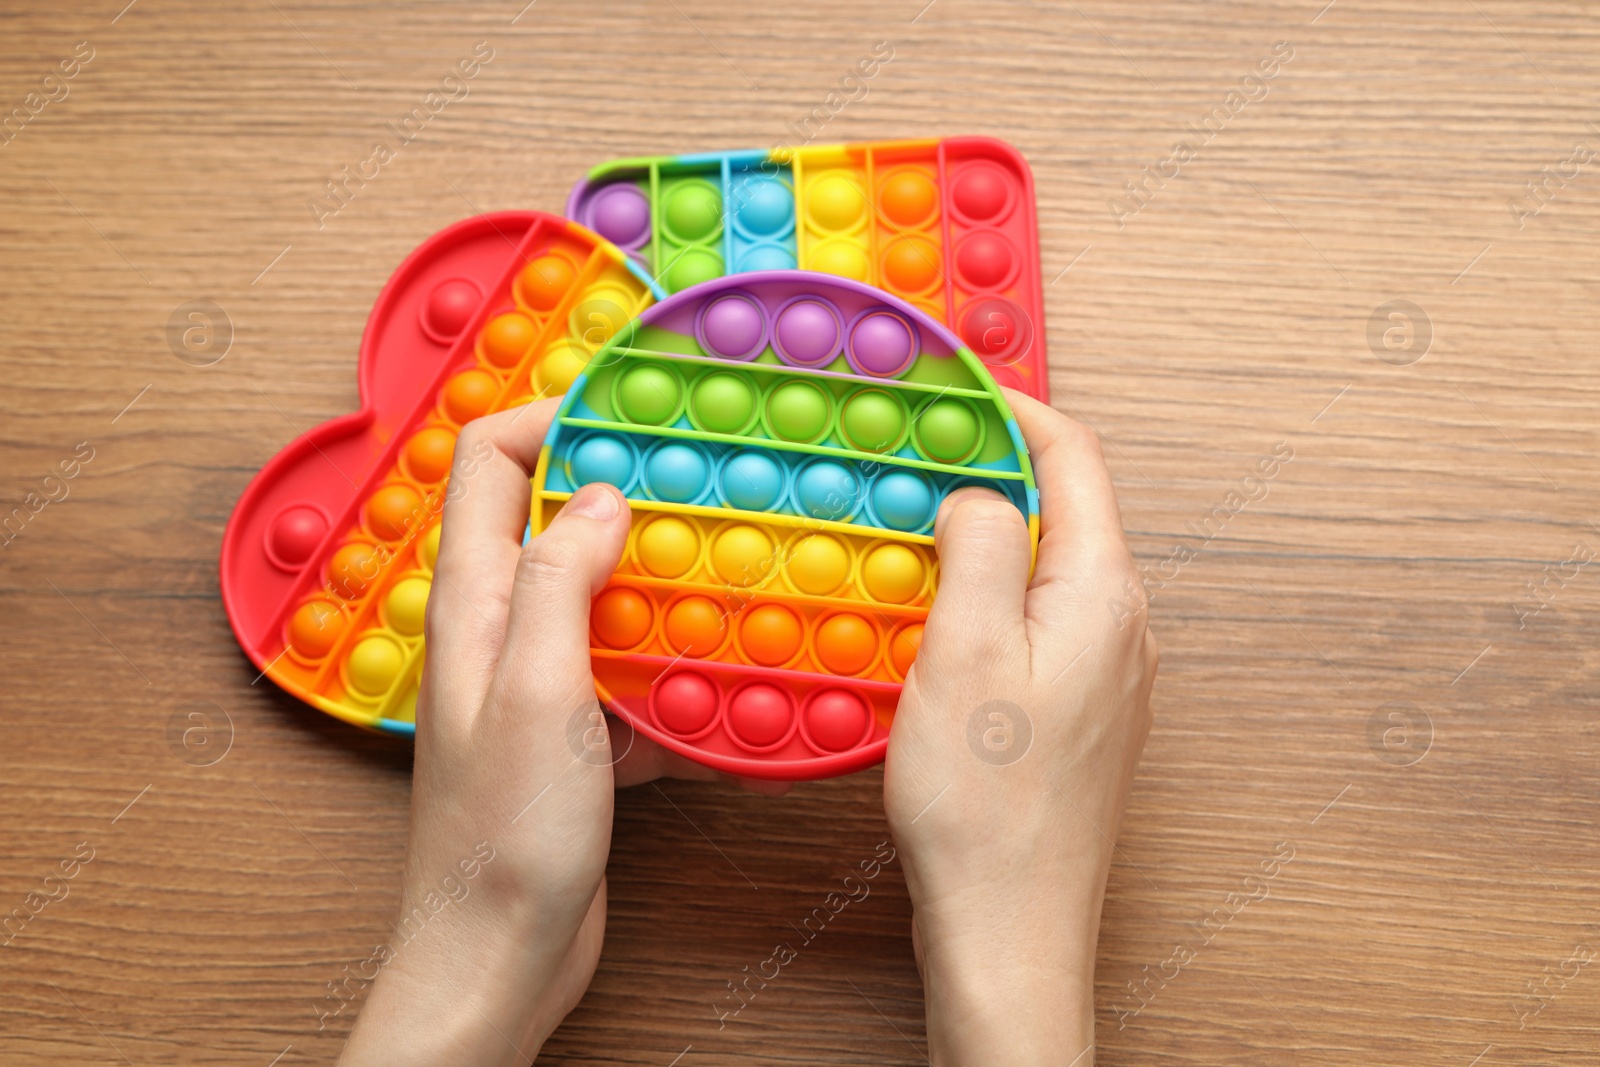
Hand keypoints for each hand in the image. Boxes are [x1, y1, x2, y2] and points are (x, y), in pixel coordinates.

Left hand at [339, 400, 778, 1066]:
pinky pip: (624, 670)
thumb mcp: (536, 690)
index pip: (488, 465)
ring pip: (599, 595)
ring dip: (655, 576)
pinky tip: (716, 680)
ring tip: (723, 564)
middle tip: (696, 474)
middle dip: (621, 488)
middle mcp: (499, 630)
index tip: (626, 402)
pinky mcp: (572, 732)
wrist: (499, 952)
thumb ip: (559, 581)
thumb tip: (600, 497)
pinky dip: (669, 664)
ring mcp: (536, 682)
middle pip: (552, 520)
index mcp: (475, 604)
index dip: (550, 416)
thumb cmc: (504, 834)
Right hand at [883, 391, 1157, 1064]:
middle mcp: (1122, 627)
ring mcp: (1108, 675)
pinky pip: (1037, 622)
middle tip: (920, 453)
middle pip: (1066, 511)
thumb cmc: (987, 807)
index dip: (1019, 409)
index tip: (964, 384)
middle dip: (995, 469)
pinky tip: (935, 616)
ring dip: (986, 536)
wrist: (1011, 928)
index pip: (1077, 461)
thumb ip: (980, 547)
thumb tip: (984, 489)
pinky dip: (989, 596)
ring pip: (1047, 569)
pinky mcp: (1081, 714)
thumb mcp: (962, 651)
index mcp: (1102, 595)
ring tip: (914, 528)